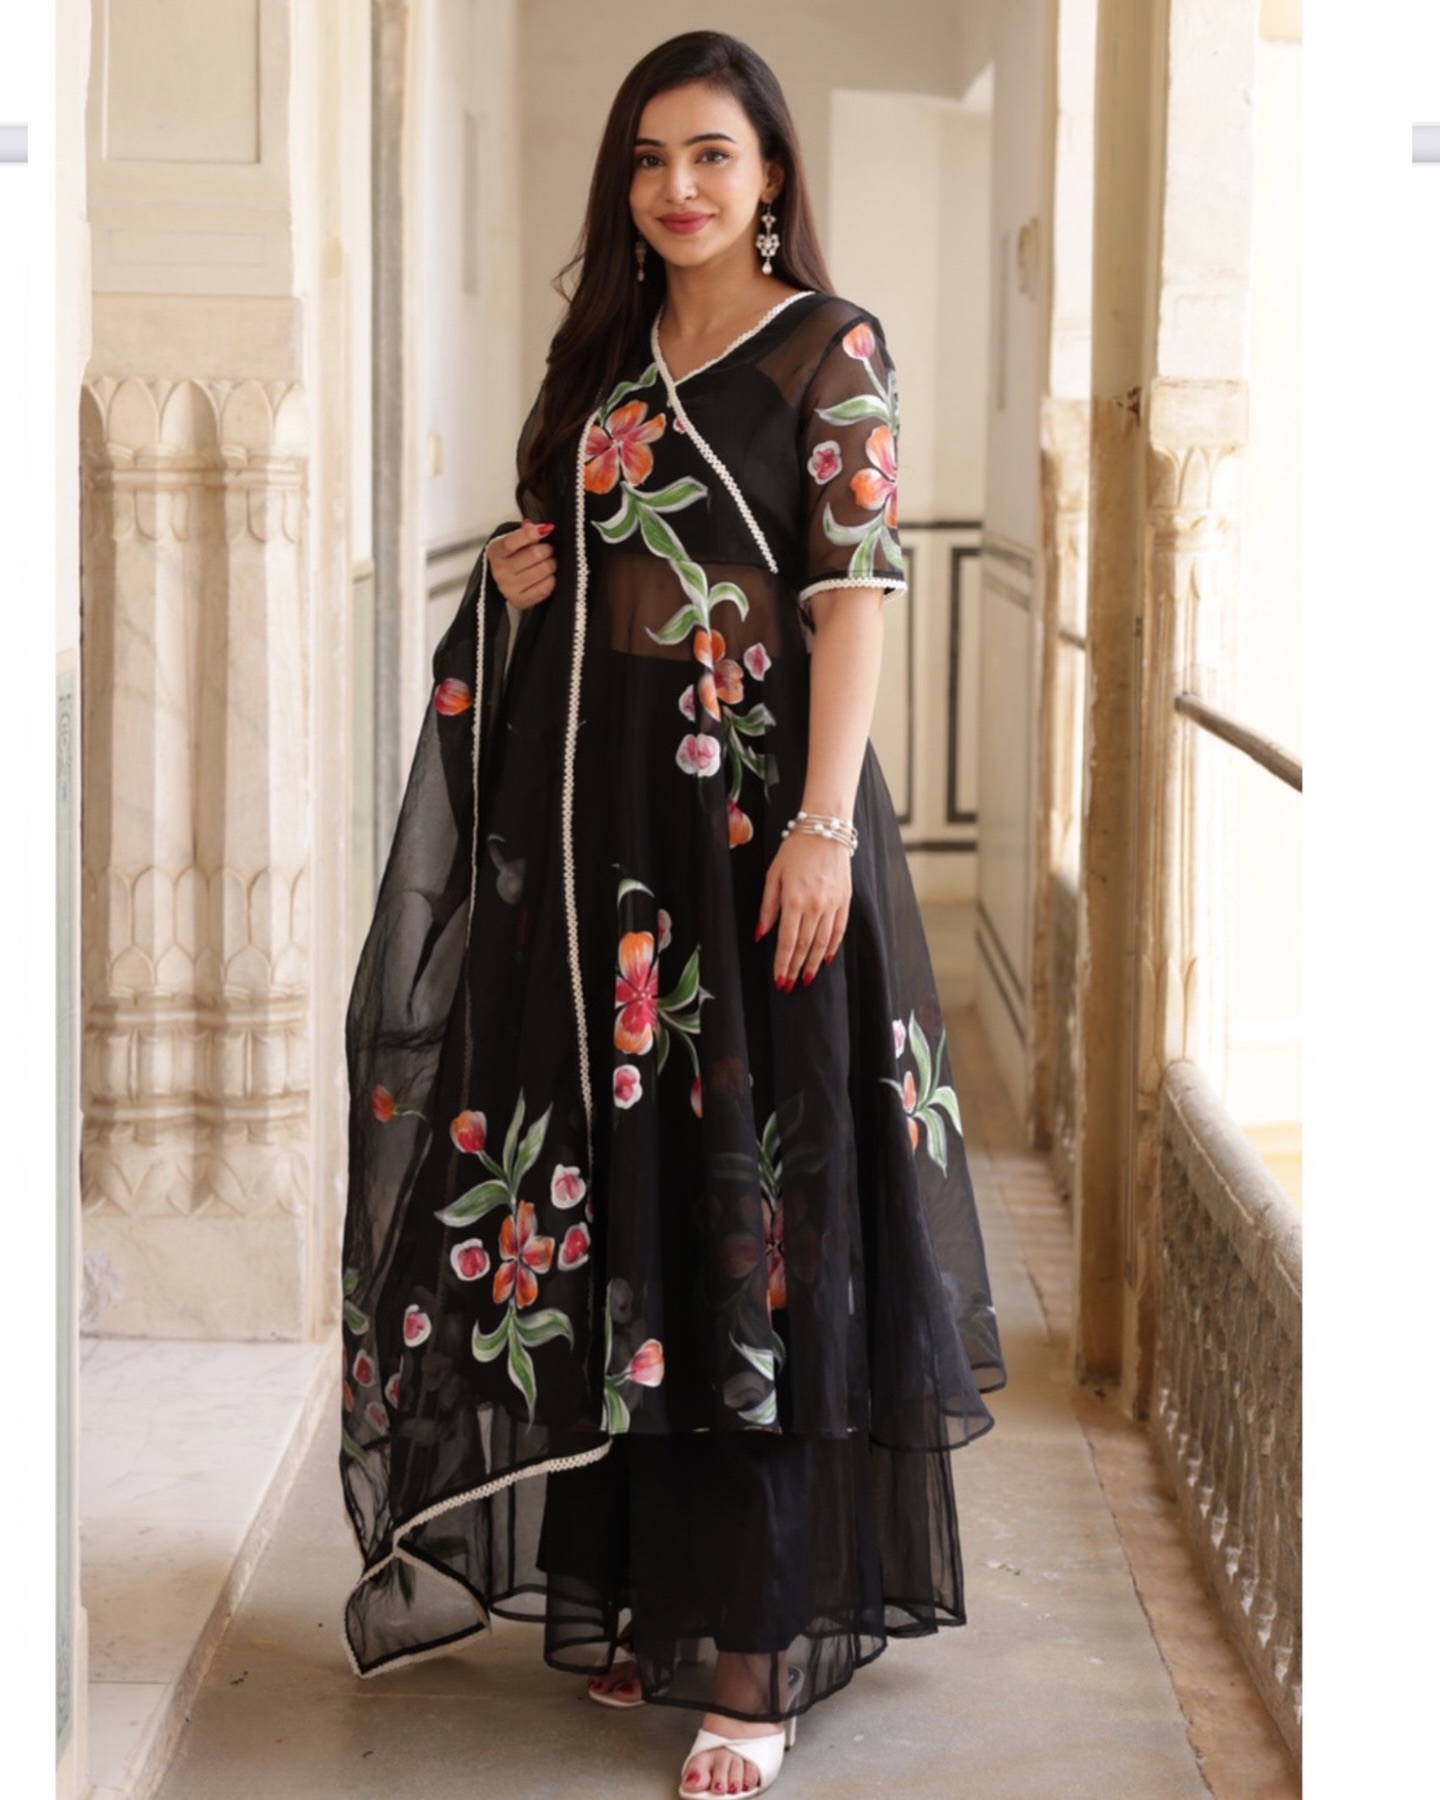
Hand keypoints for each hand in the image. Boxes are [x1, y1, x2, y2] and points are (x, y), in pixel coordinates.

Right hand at [486, 520, 555, 607]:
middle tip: (548, 549)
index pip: (511, 542)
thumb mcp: (514, 541)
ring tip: (549, 562)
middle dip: (547, 549)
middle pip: (533, 554)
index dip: (530, 534)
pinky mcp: (519, 601)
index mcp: (496, 552)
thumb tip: (543, 528)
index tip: (545, 530)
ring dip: (551, 564)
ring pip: (543, 570)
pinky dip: (551, 580)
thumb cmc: (513, 557)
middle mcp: (499, 571)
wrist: (506, 580)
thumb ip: (526, 533)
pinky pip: (544, 589)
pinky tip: (548, 577)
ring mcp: (508, 588)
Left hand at [755, 832, 850, 989]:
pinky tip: (824, 959)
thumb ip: (767, 907)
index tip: (778, 979)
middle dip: (795, 968)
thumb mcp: (773, 875)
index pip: (787, 941)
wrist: (826, 830)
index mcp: (794, 899)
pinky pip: (838, 930)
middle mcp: (815, 905)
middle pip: (804, 946)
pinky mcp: (845, 901)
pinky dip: (832, 947)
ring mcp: (833, 904)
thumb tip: (760, 934)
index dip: (782, 963)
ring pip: (822, 943)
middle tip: (789, 985)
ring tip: (805, 979)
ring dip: (812, 964)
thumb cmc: (795, 850)